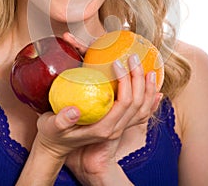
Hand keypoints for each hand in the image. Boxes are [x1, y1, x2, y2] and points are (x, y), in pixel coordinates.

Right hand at [63, 54, 161, 179]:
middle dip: (138, 78)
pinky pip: (139, 114)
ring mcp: (117, 128)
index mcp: (102, 129)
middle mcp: (114, 129)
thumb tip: (74, 110)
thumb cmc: (52, 135)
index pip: (123, 102)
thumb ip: (61, 120)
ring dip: (147, 89)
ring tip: (149, 70)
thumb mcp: (51, 127)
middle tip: (134, 58)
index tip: (116, 63)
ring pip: (142, 109)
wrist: (56, 148)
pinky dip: (149, 102)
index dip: (124, 81)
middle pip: (136, 103)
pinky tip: (156, 92)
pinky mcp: (116, 124)